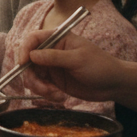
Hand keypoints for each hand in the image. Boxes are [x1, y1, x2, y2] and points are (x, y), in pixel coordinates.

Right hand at [14, 30, 136, 111]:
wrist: (114, 85)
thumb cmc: (100, 66)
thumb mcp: (78, 59)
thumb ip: (54, 57)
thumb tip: (32, 55)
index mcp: (58, 39)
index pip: (33, 39)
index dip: (24, 50)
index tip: (22, 64)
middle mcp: (51, 52)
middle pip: (28, 61)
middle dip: (32, 77)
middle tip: (44, 89)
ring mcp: (51, 67)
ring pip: (32, 76)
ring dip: (40, 88)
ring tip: (56, 95)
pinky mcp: (54, 81)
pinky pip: (41, 87)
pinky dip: (46, 94)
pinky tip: (60, 97)